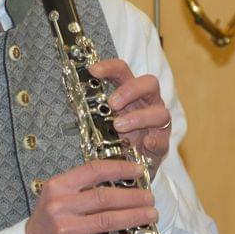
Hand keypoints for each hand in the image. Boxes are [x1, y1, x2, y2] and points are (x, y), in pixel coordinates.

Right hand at [25, 158, 155, 233]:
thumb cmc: (50, 222)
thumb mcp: (58, 197)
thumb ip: (83, 188)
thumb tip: (121, 180)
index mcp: (58, 186)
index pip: (93, 170)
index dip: (119, 168)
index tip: (138, 170)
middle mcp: (60, 205)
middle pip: (104, 197)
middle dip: (133, 197)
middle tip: (150, 198)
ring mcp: (65, 229)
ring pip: (107, 220)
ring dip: (134, 217)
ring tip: (151, 215)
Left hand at [88, 58, 171, 178]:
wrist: (128, 166)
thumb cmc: (115, 137)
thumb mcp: (100, 120)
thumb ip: (91, 108)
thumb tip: (71, 96)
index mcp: (130, 93)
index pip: (123, 72)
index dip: (110, 67)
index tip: (92, 70)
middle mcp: (148, 104)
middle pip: (149, 83)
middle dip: (130, 90)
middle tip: (112, 103)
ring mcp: (158, 124)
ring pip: (160, 112)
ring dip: (139, 117)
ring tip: (119, 126)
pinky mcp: (161, 145)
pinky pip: (163, 141)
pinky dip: (155, 141)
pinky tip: (146, 143)